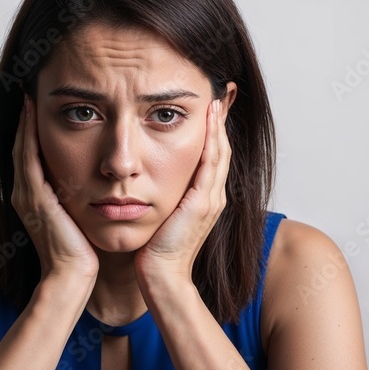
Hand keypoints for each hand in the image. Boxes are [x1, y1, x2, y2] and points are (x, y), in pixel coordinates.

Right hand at [12, 94, 99, 281]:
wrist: (72, 278)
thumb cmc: (81, 255)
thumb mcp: (77, 219)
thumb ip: (77, 199)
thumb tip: (92, 184)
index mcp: (34, 198)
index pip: (30, 154)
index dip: (32, 130)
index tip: (39, 105)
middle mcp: (24, 193)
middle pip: (21, 146)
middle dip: (26, 119)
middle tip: (29, 90)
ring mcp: (26, 195)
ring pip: (22, 147)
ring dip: (25, 120)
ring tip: (29, 95)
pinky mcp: (33, 197)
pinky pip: (27, 157)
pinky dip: (27, 134)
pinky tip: (32, 114)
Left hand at [134, 98, 230, 284]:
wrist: (161, 277)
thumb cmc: (155, 251)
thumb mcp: (162, 216)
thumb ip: (163, 197)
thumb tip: (147, 179)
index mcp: (205, 199)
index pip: (213, 156)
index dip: (213, 130)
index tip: (209, 105)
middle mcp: (213, 196)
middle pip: (222, 149)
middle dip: (221, 120)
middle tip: (221, 91)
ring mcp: (211, 199)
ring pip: (220, 152)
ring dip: (219, 124)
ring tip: (217, 98)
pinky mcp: (202, 203)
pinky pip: (211, 164)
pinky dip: (212, 140)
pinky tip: (209, 120)